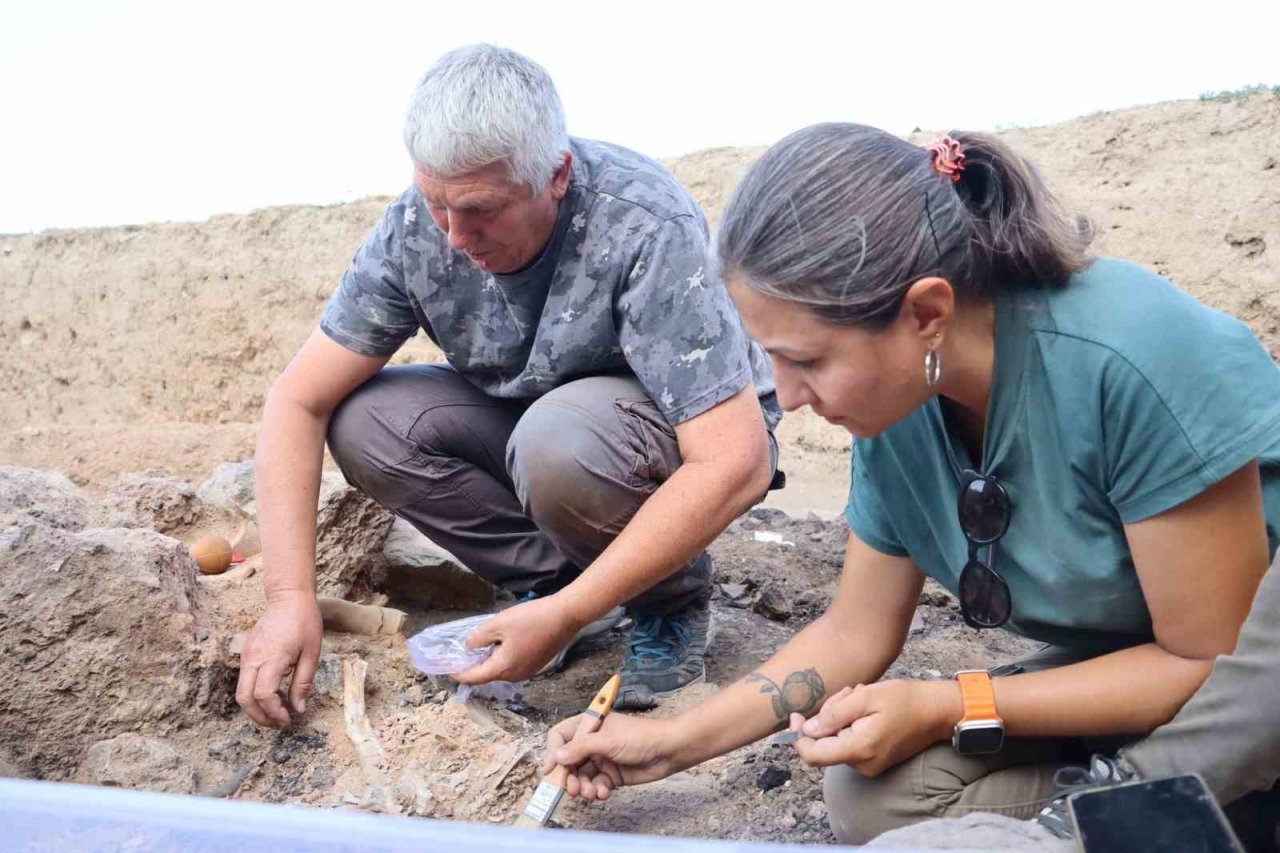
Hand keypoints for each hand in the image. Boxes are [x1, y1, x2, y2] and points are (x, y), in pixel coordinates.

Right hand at [235, 591, 322, 726]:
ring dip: (257, 707)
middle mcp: (253, 658)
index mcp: (272, 657)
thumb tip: (298, 709)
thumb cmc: (305, 622)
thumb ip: (303, 683)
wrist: (288, 597)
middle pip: (244, 698)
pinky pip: (245, 680)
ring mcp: (247, 655)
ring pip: (241, 692)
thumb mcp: (312, 653)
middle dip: (259, 717)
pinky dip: (255, 694)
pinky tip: (275, 693)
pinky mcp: (246, 653)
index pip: (264, 694)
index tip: (288, 720)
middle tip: (279, 723)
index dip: (274, 713)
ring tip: (279, 711)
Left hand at [453, 594, 580, 684]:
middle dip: (474, 664)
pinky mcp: (536, 664)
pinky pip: (513, 664)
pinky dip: (503, 656)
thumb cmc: (531, 619)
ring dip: (489, 659)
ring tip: (482, 643)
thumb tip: (468, 648)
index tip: (446, 667)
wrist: (565, 616)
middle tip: (463, 650)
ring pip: (501, 669)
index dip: (458, 673)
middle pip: (488, 674)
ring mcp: (528, 671)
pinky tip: (502, 641)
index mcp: (503, 669)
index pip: (474, 677)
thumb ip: (477, 638)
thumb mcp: (498, 624)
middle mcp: (515, 675)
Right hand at [545, 712, 683, 799]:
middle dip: (569, 777)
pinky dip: (597, 791)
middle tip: (573, 790)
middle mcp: (592, 742)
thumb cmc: (641, 737)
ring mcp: (601, 759)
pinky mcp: (611, 775)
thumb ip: (581, 749)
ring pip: (581, 777)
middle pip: (568, 761)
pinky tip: (604, 793)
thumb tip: (556, 757)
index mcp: (589, 725)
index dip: (553, 752)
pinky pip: (595, 786)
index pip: (560, 736)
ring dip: (584, 787)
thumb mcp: (608, 741)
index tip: (551, 770)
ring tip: (592, 794)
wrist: (669, 751)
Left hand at [790, 680, 960, 776]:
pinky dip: (851, 723)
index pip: (812, 755)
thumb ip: (834, 714)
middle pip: (825, 743)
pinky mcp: (875, 760)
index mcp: (859, 750)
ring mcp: (870, 765)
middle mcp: (863, 765)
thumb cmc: (904, 700)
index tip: (795, 714)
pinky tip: (866, 707)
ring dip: (841, 716)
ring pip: (837, 740)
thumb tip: (807, 730)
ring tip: (860, 696)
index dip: (797, 736)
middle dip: (828, 715)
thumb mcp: (866, 697)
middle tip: (849, 693)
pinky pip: (850, 742)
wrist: (937, 711)